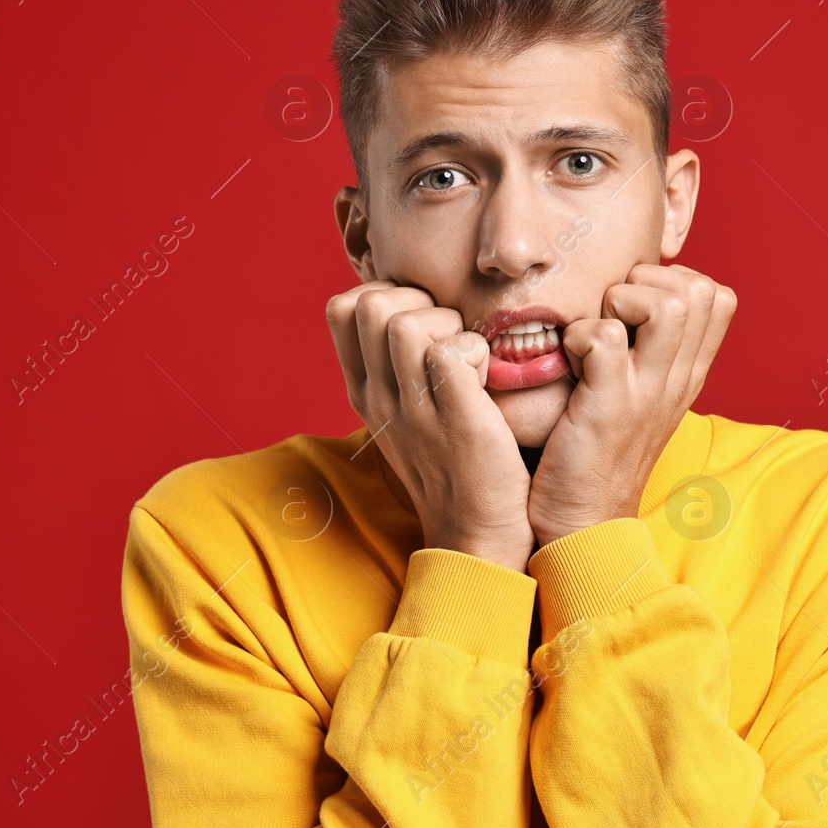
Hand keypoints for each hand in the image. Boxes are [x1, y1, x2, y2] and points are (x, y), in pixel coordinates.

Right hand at [326, 280, 535, 570]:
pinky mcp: (454, 419)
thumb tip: (410, 307)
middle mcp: (378, 397)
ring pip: (405, 323)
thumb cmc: (455, 461)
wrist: (476, 533)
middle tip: (449, 338)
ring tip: (468, 362)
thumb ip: (398, 363)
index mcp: (364, 389)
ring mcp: (412, 410)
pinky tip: (486, 381)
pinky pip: (451, 352)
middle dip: (419, 302)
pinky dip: (477, 351)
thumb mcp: (407, 410)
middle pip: (370, 303)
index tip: (422, 323)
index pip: (341, 307)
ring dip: (449, 325)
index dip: (386, 294)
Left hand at [527, 263, 737, 547]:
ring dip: (618, 303)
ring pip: (666, 304)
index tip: (632, 309)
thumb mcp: (640, 397)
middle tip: (612, 318)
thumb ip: (649, 350)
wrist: (583, 525)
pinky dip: (576, 337)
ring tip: (595, 338)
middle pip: (698, 289)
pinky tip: (568, 364)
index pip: (717, 295)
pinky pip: (602, 335)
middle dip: (644, 283)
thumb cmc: (596, 453)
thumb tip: (631, 294)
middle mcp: (678, 380)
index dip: (671, 280)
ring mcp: (648, 393)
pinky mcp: (609, 407)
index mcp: (688, 374)